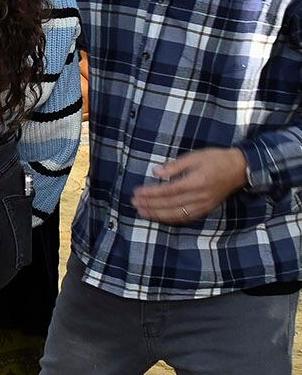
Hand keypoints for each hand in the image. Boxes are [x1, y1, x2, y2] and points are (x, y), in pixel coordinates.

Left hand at [131, 147, 247, 224]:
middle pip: (170, 204)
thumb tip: (155, 172)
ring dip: (158, 214)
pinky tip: (160, 217)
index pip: (168, 190)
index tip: (137, 192)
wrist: (241, 169)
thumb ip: (175, 165)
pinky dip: (172, 219)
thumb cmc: (216, 159)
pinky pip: (187, 217)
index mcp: (196, 181)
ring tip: (142, 212)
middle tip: (134, 203)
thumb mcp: (195, 156)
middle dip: (150, 205)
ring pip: (177, 214)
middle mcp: (200, 196)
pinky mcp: (206, 209)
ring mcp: (204, 204)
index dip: (151, 193)